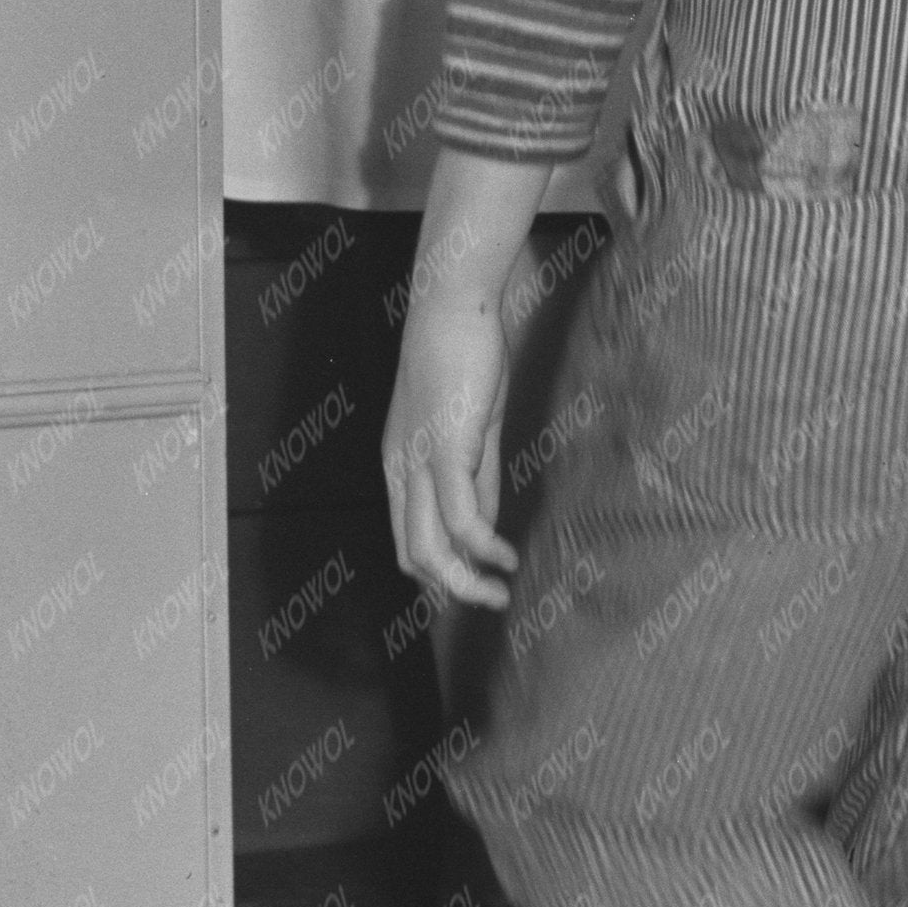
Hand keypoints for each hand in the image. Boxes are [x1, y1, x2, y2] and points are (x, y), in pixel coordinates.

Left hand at [384, 279, 520, 611]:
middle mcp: (400, 470)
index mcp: (400, 464)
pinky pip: (461, 519)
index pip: (407, 540)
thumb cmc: (462, 354)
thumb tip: (486, 530)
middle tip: (493, 602)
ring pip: (430, 550)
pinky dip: (484, 548)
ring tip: (500, 593)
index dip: (440, 575)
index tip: (477, 586)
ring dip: (466, 583)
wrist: (451, 304)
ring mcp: (419, 463)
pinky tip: (507, 556)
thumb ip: (478, 479)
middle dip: (453, 591)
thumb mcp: (471, 428)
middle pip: (414, 556)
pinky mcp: (446, 450)